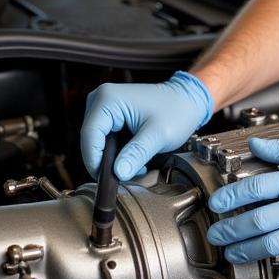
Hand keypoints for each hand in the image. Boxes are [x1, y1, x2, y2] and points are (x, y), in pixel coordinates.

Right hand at [81, 71, 213, 180]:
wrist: (188, 100)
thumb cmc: (177, 110)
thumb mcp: (158, 135)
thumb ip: (136, 154)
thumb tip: (118, 172)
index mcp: (108, 99)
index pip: (89, 136)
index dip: (94, 161)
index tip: (106, 179)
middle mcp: (101, 99)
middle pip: (91, 140)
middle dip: (106, 161)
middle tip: (126, 174)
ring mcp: (105, 106)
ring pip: (98, 142)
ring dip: (113, 158)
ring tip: (134, 165)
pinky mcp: (111, 114)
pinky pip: (106, 138)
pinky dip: (117, 151)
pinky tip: (132, 157)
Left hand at [206, 136, 278, 273]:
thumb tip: (255, 144)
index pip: (254, 189)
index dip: (229, 196)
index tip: (216, 202)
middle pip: (255, 222)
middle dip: (229, 230)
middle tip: (216, 234)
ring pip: (271, 247)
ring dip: (246, 251)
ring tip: (233, 253)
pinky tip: (276, 261)